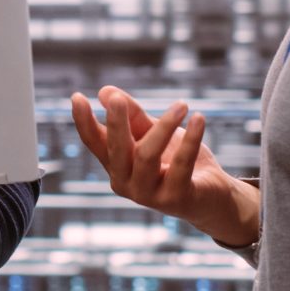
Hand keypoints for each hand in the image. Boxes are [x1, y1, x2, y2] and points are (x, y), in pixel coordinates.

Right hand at [69, 87, 259, 246]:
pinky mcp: (175, 199)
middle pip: (116, 150)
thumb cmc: (178, 162)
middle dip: (116, 123)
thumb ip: (133, 116)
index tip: (77, 96)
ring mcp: (148, 195)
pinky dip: (191, 140)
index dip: (84, 121)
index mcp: (117, 166)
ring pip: (147, 156)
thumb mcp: (154, 133)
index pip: (95, 142)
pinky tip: (199, 118)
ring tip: (182, 104)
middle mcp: (126, 183)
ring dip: (165, 126)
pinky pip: (181, 164)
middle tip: (119, 99)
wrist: (212, 195)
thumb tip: (106, 91)